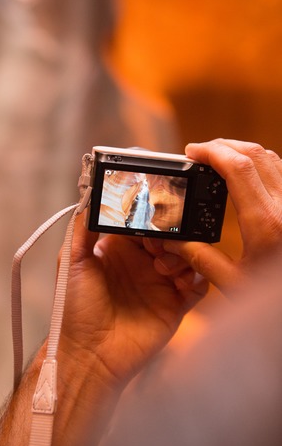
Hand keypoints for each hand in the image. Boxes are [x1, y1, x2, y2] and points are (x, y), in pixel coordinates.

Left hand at [60, 214, 207, 383]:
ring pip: (187, 255)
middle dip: (169, 232)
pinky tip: (182, 281)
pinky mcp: (177, 304)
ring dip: (182, 254)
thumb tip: (90, 199)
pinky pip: (199, 284)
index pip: (142, 222)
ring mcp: (161, 283)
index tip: (151, 212)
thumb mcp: (72, 263)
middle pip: (169, 235)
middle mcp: (142, 262)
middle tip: (159, 242)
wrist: (89, 355)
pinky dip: (197, 277)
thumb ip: (82, 230)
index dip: (148, 215)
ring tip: (162, 267)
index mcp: (119, 249)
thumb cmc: (75, 310)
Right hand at [154, 139, 281, 293]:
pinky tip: (245, 175)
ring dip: (242, 152)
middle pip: (255, 153)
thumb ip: (201, 259)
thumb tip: (174, 242)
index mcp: (265, 222)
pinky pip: (281, 171)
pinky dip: (260, 163)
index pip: (238, 168)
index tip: (192, 152)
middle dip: (223, 146)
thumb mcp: (235, 283)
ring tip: (219, 160)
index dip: (212, 152)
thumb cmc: (279, 299)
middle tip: (200, 153)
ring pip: (271, 158)